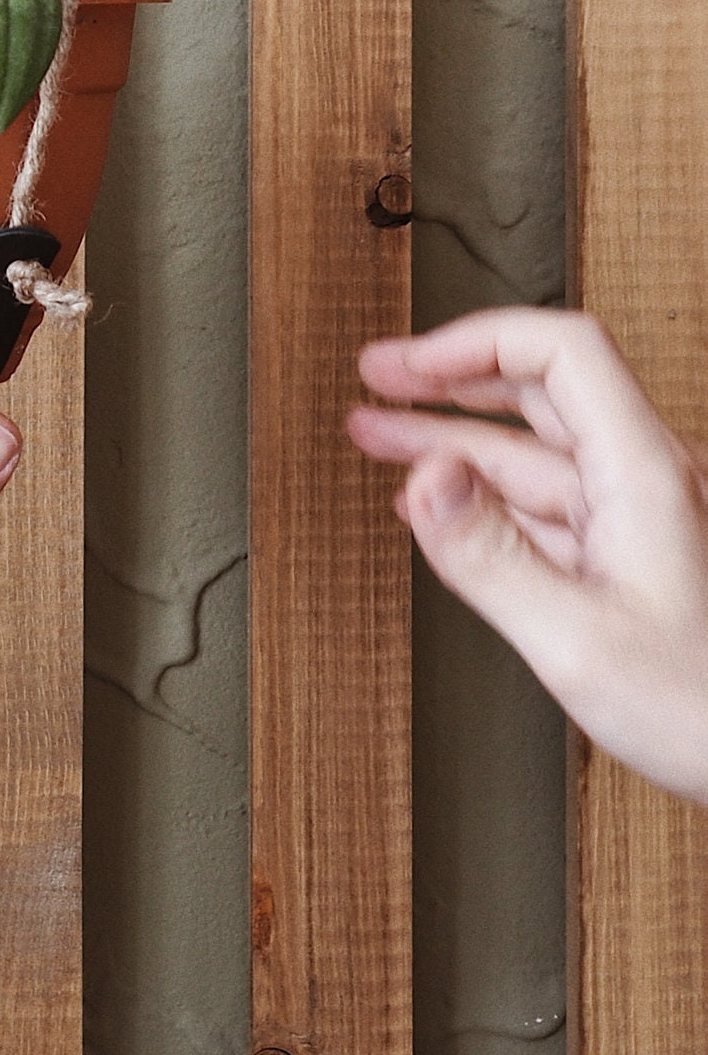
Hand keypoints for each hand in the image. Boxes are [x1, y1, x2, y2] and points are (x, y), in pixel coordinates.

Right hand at [349, 308, 707, 801]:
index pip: (561, 353)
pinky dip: (486, 497)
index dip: (476, 342)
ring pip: (535, 455)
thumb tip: (425, 479)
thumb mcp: (576, 641)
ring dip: (454, 441)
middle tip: (379, 376)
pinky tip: (438, 507)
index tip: (408, 365)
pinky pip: (548, 507)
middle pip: (542, 392)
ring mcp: (640, 518)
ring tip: (379, 434)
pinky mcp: (632, 556)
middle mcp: (647, 480)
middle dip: (450, 379)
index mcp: (645, 474)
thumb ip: (489, 556)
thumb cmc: (698, 712)